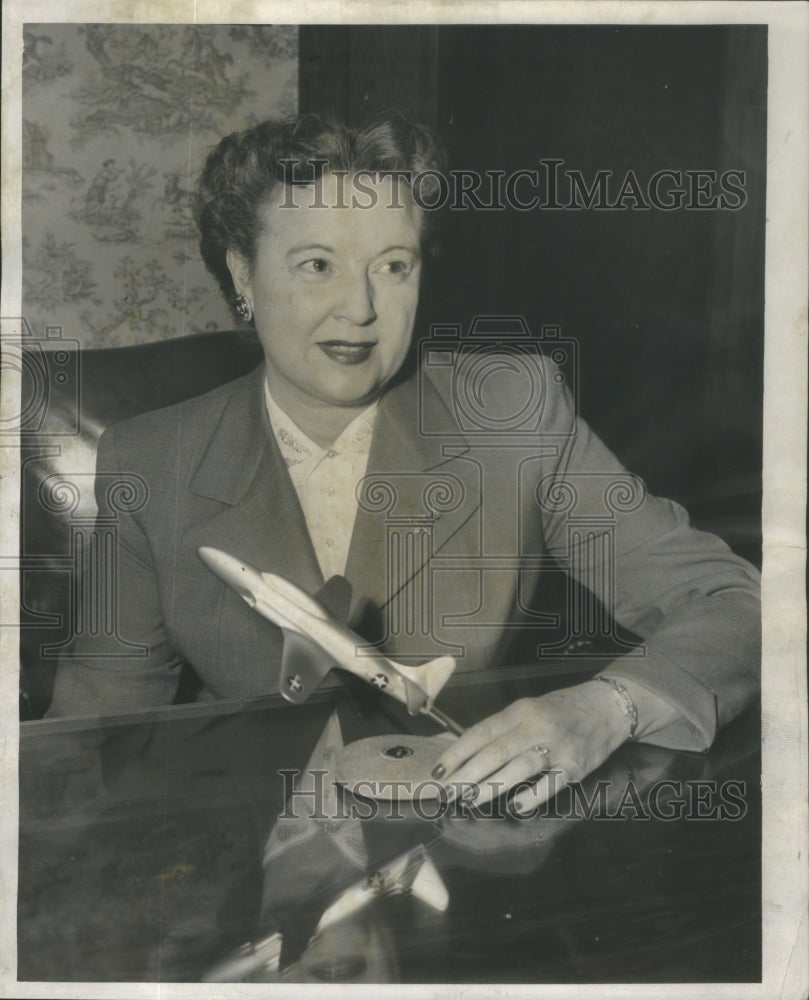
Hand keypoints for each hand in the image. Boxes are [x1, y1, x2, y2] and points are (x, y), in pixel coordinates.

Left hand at [431, 681, 630, 814]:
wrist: (608, 707)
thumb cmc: (562, 710)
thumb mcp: (529, 709)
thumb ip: (503, 729)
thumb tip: (467, 753)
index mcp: (520, 711)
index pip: (481, 732)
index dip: (457, 753)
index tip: (437, 772)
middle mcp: (536, 727)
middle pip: (495, 752)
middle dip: (467, 775)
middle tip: (446, 793)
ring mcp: (557, 747)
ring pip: (518, 768)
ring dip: (491, 787)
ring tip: (469, 800)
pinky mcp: (575, 767)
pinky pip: (549, 785)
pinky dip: (530, 797)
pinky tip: (513, 807)